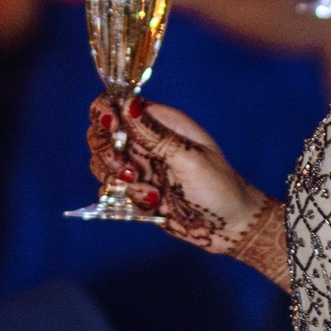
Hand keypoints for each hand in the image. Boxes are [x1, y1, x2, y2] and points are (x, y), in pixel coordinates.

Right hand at [85, 97, 270, 253]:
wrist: (229, 227)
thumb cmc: (219, 187)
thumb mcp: (189, 159)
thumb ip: (155, 135)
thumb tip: (127, 104)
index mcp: (161, 122)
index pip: (117, 103)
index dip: (105, 112)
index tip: (112, 129)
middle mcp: (145, 141)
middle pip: (101, 135)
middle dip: (110, 155)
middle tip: (132, 172)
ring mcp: (139, 166)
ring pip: (103, 164)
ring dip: (119, 181)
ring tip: (151, 192)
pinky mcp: (136, 191)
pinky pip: (111, 190)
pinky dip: (125, 199)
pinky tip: (153, 205)